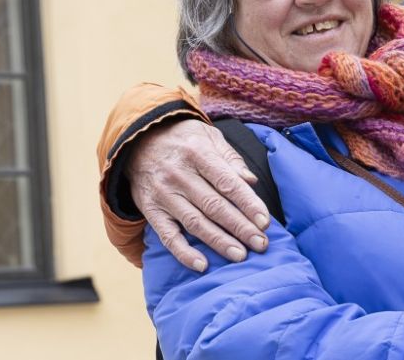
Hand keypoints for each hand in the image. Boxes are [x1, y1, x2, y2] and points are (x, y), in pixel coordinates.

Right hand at [128, 118, 270, 271]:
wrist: (138, 141)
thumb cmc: (184, 140)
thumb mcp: (209, 136)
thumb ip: (231, 159)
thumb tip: (251, 181)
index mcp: (197, 153)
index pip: (227, 183)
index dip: (248, 204)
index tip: (265, 222)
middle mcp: (178, 175)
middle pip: (214, 206)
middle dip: (240, 227)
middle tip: (261, 244)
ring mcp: (163, 194)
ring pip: (195, 223)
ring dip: (219, 242)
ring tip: (240, 256)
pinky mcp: (150, 210)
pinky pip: (167, 236)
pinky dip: (183, 252)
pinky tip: (202, 265)